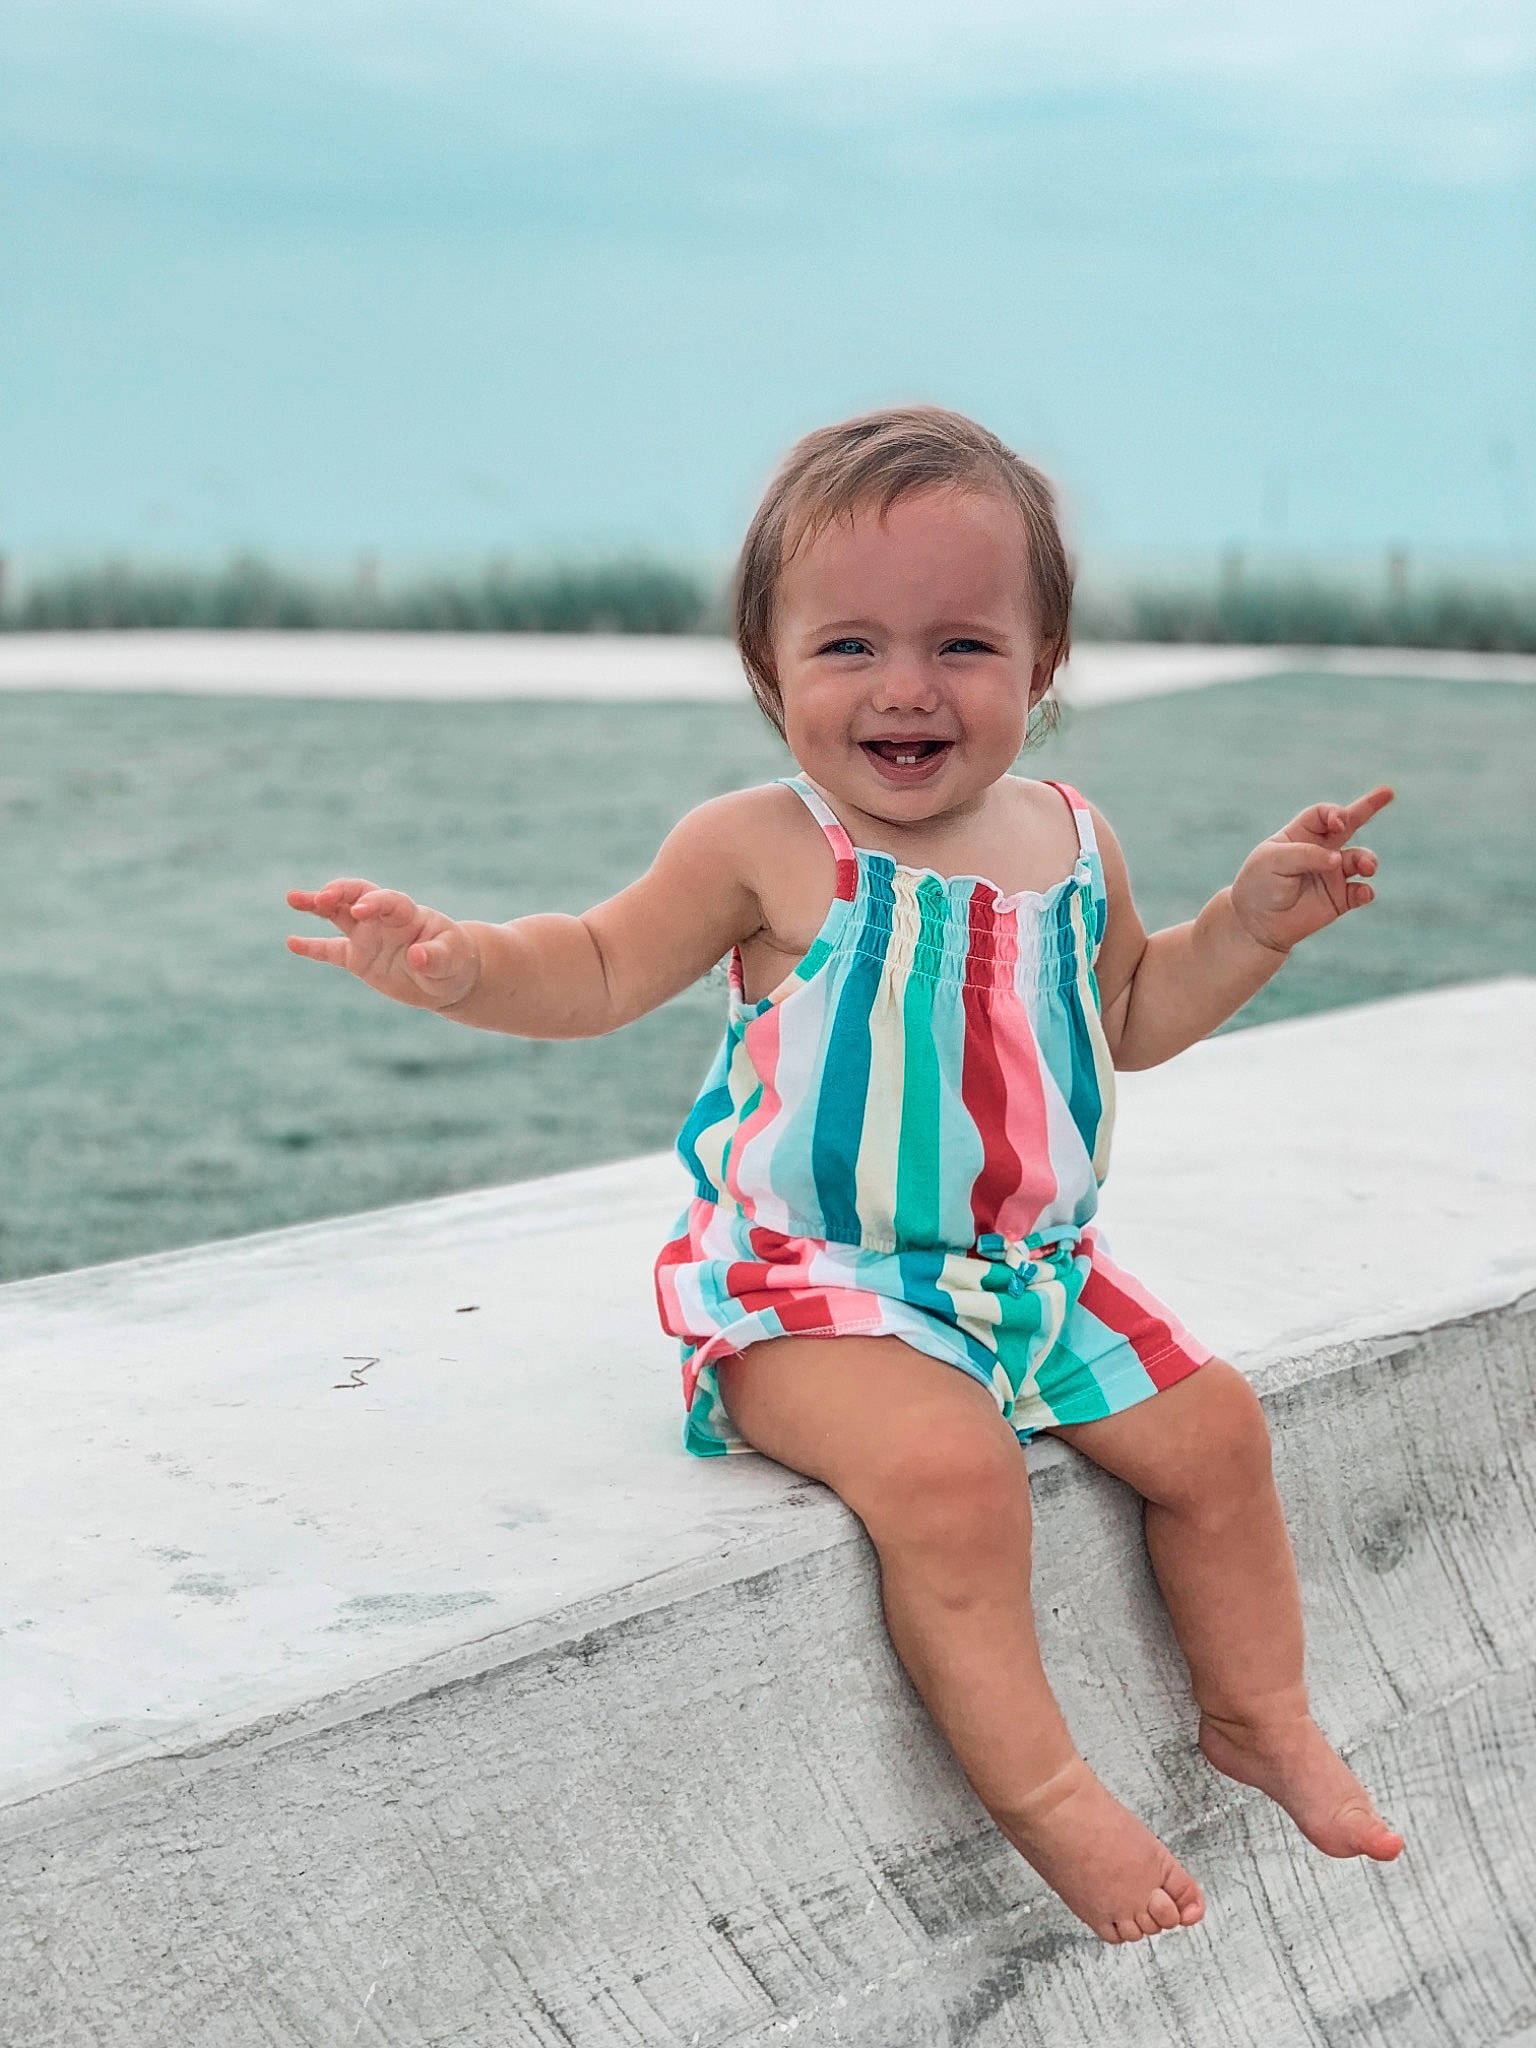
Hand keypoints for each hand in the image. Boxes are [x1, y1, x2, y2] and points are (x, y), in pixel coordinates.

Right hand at [285, 879, 482, 1010]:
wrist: (449, 977)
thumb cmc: (455, 961)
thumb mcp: (452, 960)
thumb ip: (436, 957)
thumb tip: (417, 956)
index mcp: (409, 915)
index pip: (388, 901)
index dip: (374, 902)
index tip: (360, 911)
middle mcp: (384, 920)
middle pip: (358, 895)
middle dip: (340, 893)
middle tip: (321, 898)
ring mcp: (369, 936)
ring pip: (338, 914)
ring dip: (317, 904)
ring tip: (293, 898)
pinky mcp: (359, 958)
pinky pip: (331, 950)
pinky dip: (312, 947)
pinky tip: (291, 942)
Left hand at [1228, 786, 1393, 953]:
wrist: (1255, 923)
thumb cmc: (1259, 885)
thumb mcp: (1273, 862)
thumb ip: (1306, 855)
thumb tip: (1338, 859)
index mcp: (1301, 834)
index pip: (1323, 814)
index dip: (1334, 813)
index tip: (1338, 823)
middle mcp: (1320, 850)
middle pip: (1349, 824)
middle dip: (1368, 807)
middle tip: (1387, 793)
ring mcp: (1332, 873)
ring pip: (1360, 859)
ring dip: (1368, 860)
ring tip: (1367, 867)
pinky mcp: (1339, 898)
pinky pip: (1361, 891)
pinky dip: (1366, 891)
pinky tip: (1363, 893)